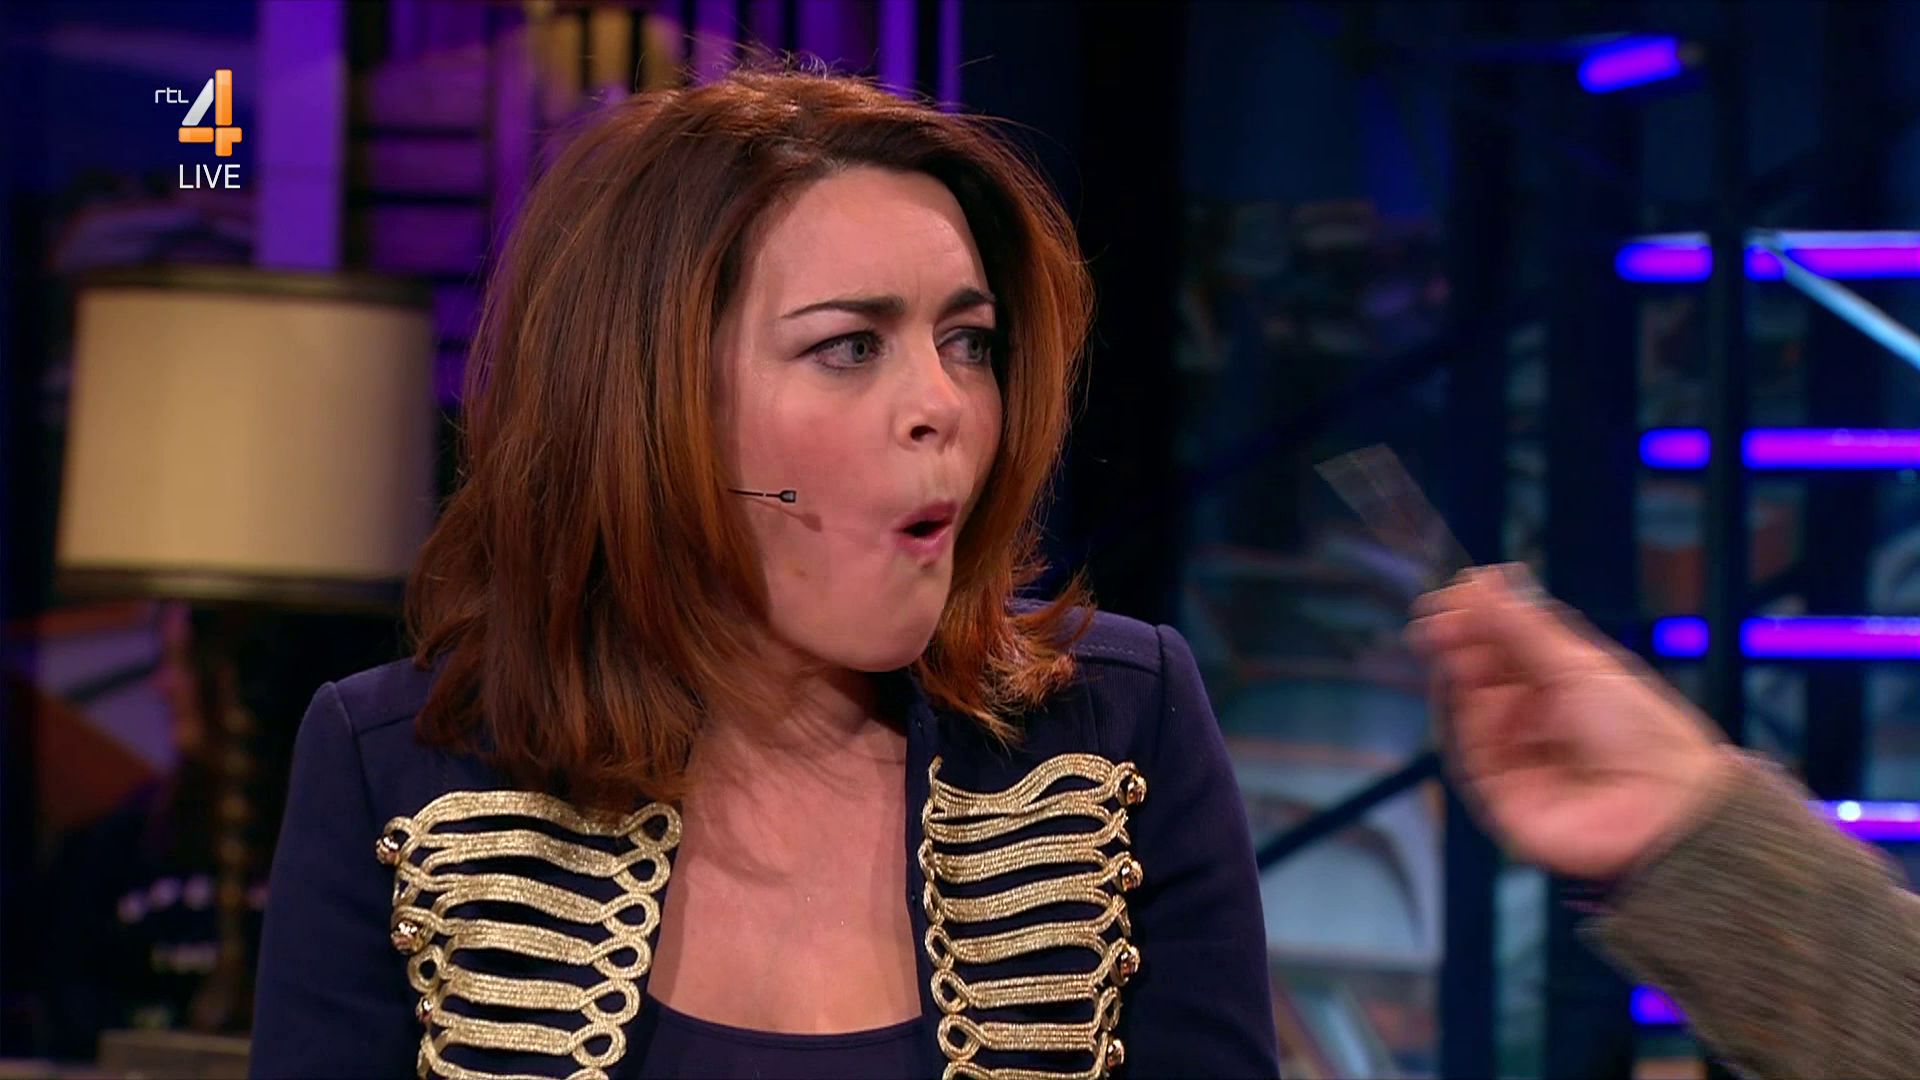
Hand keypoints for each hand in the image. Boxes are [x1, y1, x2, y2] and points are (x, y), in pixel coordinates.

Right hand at [1408, 565, 1734, 881]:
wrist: (1663, 809)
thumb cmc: (1641, 735)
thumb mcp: (1577, 665)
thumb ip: (1520, 625)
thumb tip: (1483, 580)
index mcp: (1565, 688)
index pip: (1510, 647)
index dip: (1481, 621)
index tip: (1457, 595)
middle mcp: (1538, 721)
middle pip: (1484, 676)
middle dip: (1461, 644)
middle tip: (1441, 617)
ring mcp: (1517, 757)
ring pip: (1470, 710)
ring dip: (1457, 676)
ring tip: (1450, 644)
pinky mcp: (1499, 793)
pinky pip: (1466, 752)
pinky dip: (1457, 719)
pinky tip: (1455, 689)